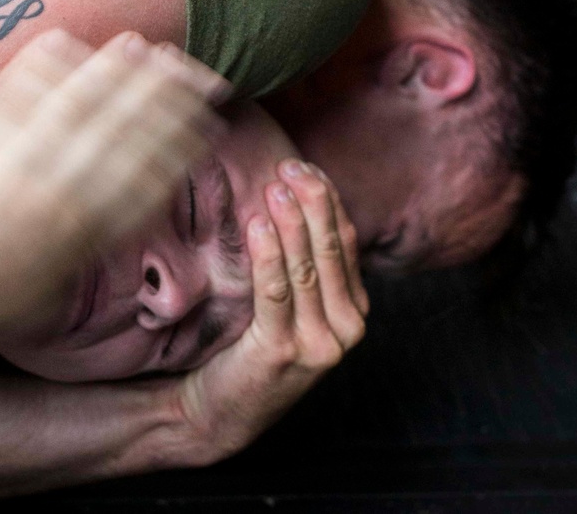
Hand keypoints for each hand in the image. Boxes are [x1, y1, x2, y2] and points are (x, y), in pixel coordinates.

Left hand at [0, 30, 228, 344]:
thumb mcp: (41, 295)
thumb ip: (76, 257)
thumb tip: (101, 232)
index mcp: (80, 237)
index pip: (146, 179)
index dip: (181, 144)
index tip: (206, 120)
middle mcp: (57, 198)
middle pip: (123, 134)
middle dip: (164, 97)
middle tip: (192, 68)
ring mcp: (13, 170)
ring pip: (77, 109)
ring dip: (113, 72)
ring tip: (139, 43)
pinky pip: (12, 100)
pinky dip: (40, 68)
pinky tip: (64, 41)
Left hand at [173, 158, 367, 462]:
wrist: (221, 411)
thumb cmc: (254, 349)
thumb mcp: (293, 307)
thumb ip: (305, 266)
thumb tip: (295, 198)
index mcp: (354, 310)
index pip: (344, 242)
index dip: (326, 200)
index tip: (303, 165)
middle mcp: (346, 327)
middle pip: (330, 249)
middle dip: (312, 201)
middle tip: (289, 165)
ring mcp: (318, 343)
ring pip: (306, 267)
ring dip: (290, 223)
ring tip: (274, 187)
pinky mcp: (282, 351)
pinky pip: (276, 293)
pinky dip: (267, 257)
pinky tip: (257, 227)